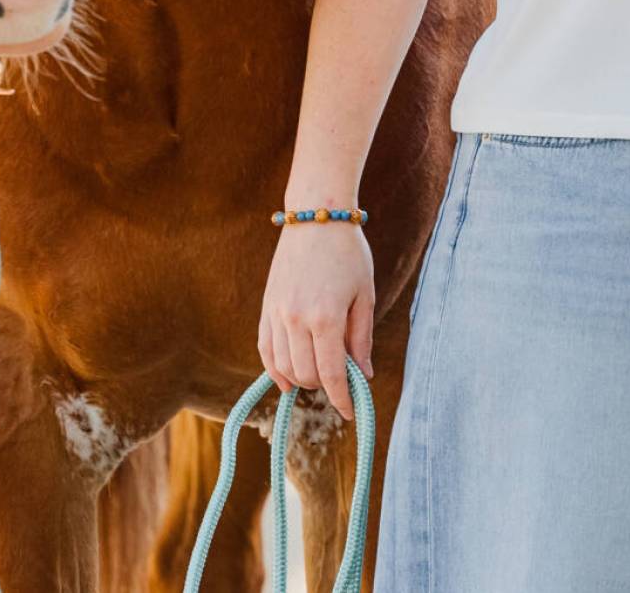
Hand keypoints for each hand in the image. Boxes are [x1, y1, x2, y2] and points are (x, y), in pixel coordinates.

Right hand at [257, 222, 375, 416]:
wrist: (315, 217)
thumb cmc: (349, 254)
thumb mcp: (364, 295)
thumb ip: (361, 339)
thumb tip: (362, 376)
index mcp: (325, 317)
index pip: (331, 374)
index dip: (342, 398)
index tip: (350, 412)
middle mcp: (295, 319)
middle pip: (306, 374)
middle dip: (325, 386)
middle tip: (341, 383)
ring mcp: (276, 314)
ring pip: (283, 367)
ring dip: (302, 379)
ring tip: (319, 378)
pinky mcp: (265, 308)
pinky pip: (265, 350)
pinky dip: (275, 370)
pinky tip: (288, 380)